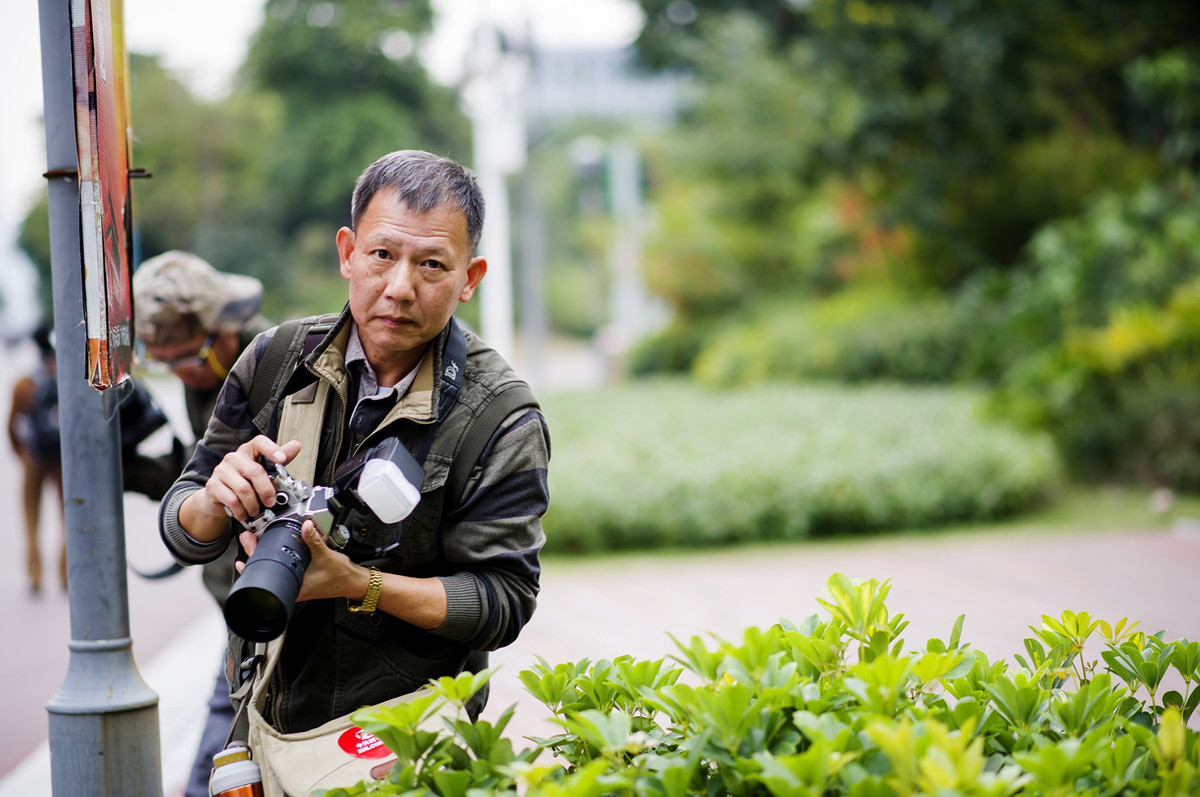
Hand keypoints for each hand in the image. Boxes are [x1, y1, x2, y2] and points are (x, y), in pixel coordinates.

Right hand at [197, 435, 302, 522]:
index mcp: (248, 451)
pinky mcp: (213, 486)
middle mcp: (233, 458)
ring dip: (253, 504)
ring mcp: (221, 471)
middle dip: (266, 490)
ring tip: (256, 511)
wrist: (217, 496)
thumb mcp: (262, 469)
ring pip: (244, 489)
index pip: (259, 442)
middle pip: (255, 471)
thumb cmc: (244, 481)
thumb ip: (278, 460)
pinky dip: (241, 510)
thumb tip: (296, 446)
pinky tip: (244, 513)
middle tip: (270, 502)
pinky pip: (231, 500)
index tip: (281, 460)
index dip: (271, 449)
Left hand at [236, 519, 366, 603]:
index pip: (267, 579)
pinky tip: (273, 551)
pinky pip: (284, 569)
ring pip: (274, 571)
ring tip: (257, 544)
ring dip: (265, 557)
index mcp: (295, 587)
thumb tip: (306, 525)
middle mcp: (293, 588)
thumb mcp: (326, 556)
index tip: (242, 559)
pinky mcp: (301, 579)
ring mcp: (296, 584)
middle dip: (256, 556)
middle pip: (267, 573)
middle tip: (249, 541)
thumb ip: (314, 540)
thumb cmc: (340, 577)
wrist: (353, 582)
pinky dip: (277, 560)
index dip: (252, 568)